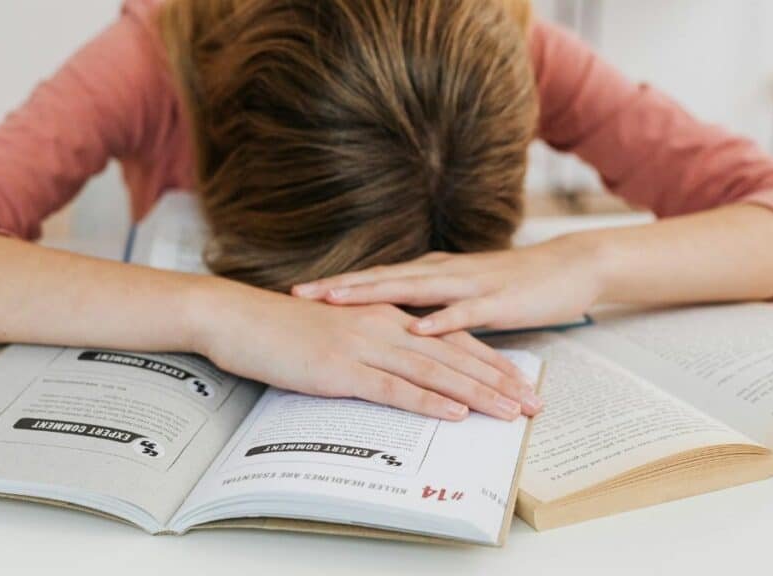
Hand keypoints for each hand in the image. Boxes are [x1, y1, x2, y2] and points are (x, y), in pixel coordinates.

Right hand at [193, 279, 540, 419]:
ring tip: (511, 412)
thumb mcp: (338, 332)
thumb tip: (397, 367)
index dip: (489, 361)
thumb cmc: (283, 328)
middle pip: (454, 355)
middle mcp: (384, 327)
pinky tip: (455, 413)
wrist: (239, 317)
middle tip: (534, 402)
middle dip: (499, 381)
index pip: (450, 339)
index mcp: (386, 316)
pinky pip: (394, 387)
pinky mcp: (343, 368)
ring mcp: (365, 346)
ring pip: (435, 372)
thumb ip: (371, 344)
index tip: (519, 381)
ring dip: (477, 394)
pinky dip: (428, 401)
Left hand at [291, 237, 603, 335]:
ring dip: (373, 294)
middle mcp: (443, 272)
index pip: (376, 278)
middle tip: (300, 294)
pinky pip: (465, 312)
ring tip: (338, 301)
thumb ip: (430, 303)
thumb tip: (394, 322)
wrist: (570, 267)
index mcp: (432, 272)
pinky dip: (440, 319)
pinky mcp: (498, 302)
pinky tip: (417, 327)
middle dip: (340, 287)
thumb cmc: (513, 284)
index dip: (337, 285)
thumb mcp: (462, 293)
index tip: (298, 292)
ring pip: (413, 289)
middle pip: (382, 279)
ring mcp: (469, 285)